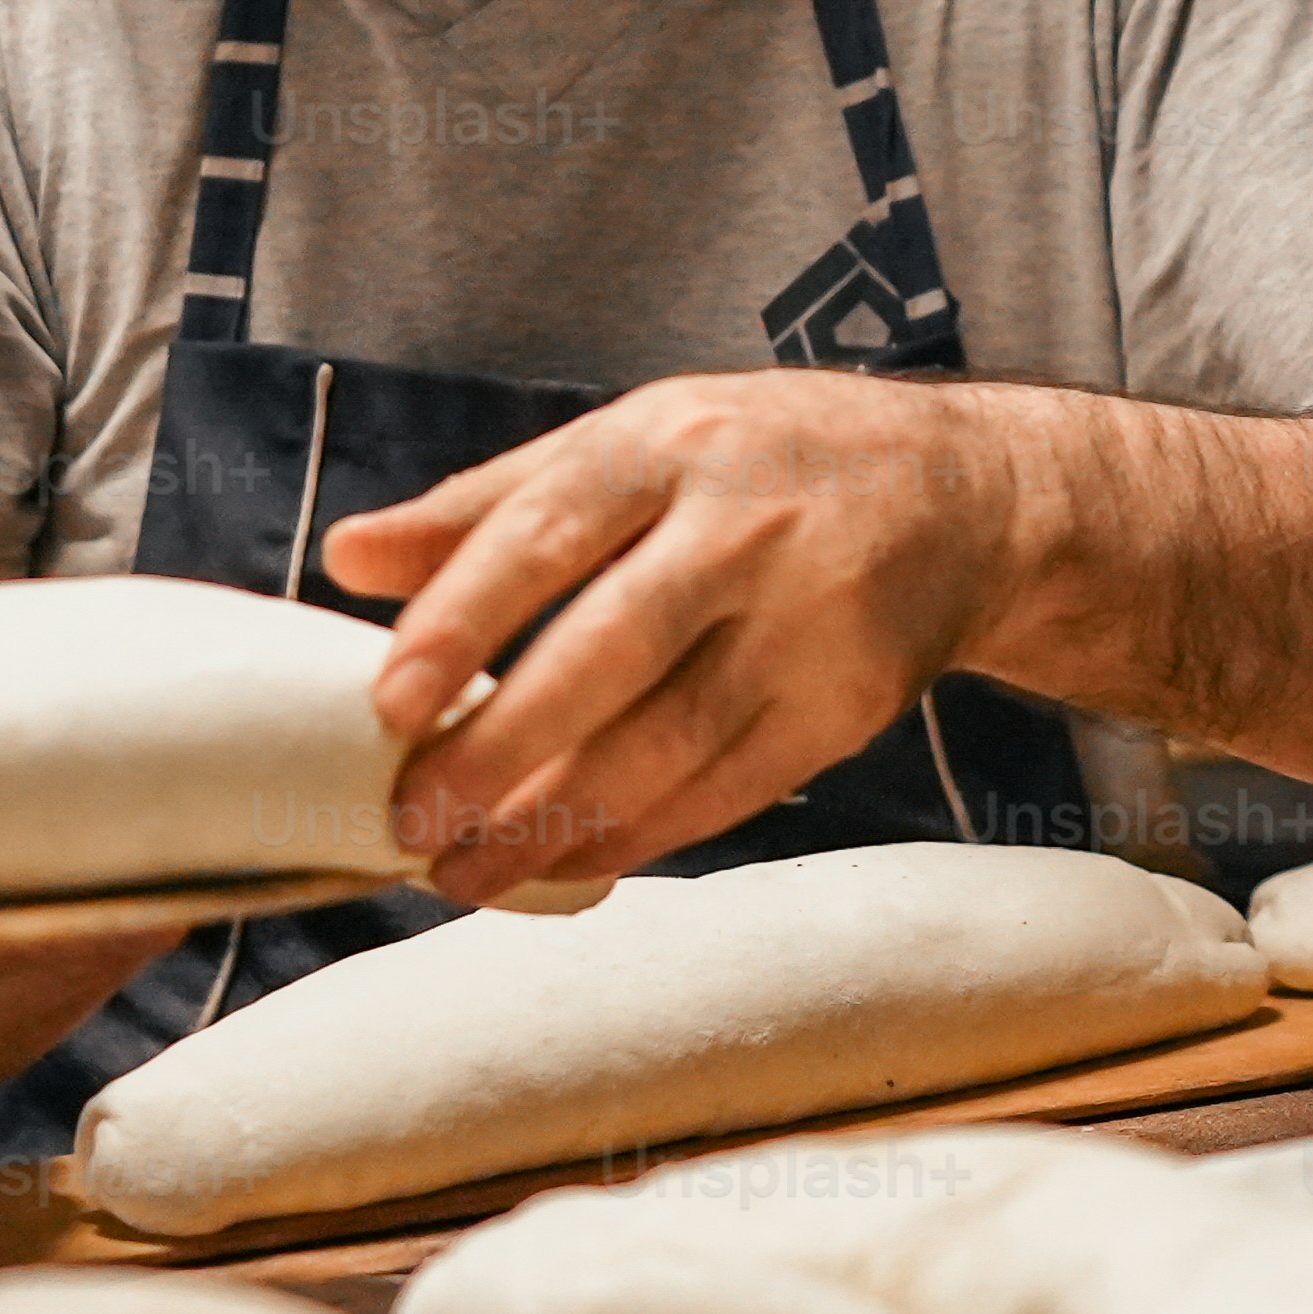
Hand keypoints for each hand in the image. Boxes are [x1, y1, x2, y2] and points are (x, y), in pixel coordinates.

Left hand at [328, 371, 1031, 900]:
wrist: (967, 493)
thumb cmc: (759, 463)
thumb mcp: (630, 442)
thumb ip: (488, 504)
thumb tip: (345, 557)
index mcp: (667, 443)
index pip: (549, 531)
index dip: (464, 620)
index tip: (386, 704)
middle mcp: (744, 524)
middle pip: (612, 648)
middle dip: (502, 748)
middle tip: (411, 820)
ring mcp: (810, 616)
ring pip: (671, 739)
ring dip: (559, 821)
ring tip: (465, 871)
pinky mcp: (852, 700)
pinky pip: (733, 788)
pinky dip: (643, 836)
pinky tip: (568, 866)